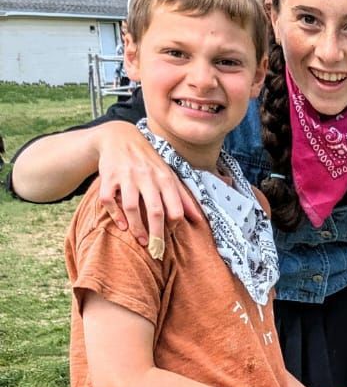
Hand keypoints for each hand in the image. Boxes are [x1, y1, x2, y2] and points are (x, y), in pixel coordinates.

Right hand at [96, 125, 203, 251]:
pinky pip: (110, 200)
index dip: (174, 224)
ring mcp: (126, 176)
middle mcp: (147, 176)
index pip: (175, 207)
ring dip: (136, 227)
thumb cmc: (148, 160)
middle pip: (155, 210)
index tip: (171, 234)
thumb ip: (183, 196)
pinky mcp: (108, 177)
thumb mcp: (168, 173)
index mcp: (164, 177)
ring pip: (131, 207)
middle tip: (157, 249)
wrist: (119, 137)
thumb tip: (199, 219)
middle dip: (157, 233)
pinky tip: (122, 225)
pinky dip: (115, 215)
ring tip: (141, 240)